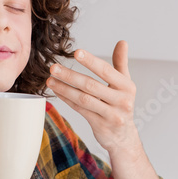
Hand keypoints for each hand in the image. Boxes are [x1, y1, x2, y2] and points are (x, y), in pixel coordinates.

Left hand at [46, 40, 140, 154]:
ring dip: (64, 88)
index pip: (107, 71)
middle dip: (70, 76)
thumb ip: (121, 63)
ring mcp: (111, 115)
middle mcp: (122, 101)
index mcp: (127, 87)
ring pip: (83, 99)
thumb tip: (122, 42)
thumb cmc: (121, 104)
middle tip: (53, 68)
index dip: (91, 61)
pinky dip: (67, 99)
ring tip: (50, 80)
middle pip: (91, 86)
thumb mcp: (125, 84)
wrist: (123, 136)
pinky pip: (80, 109)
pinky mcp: (100, 125)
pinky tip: (57, 91)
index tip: (76, 52)